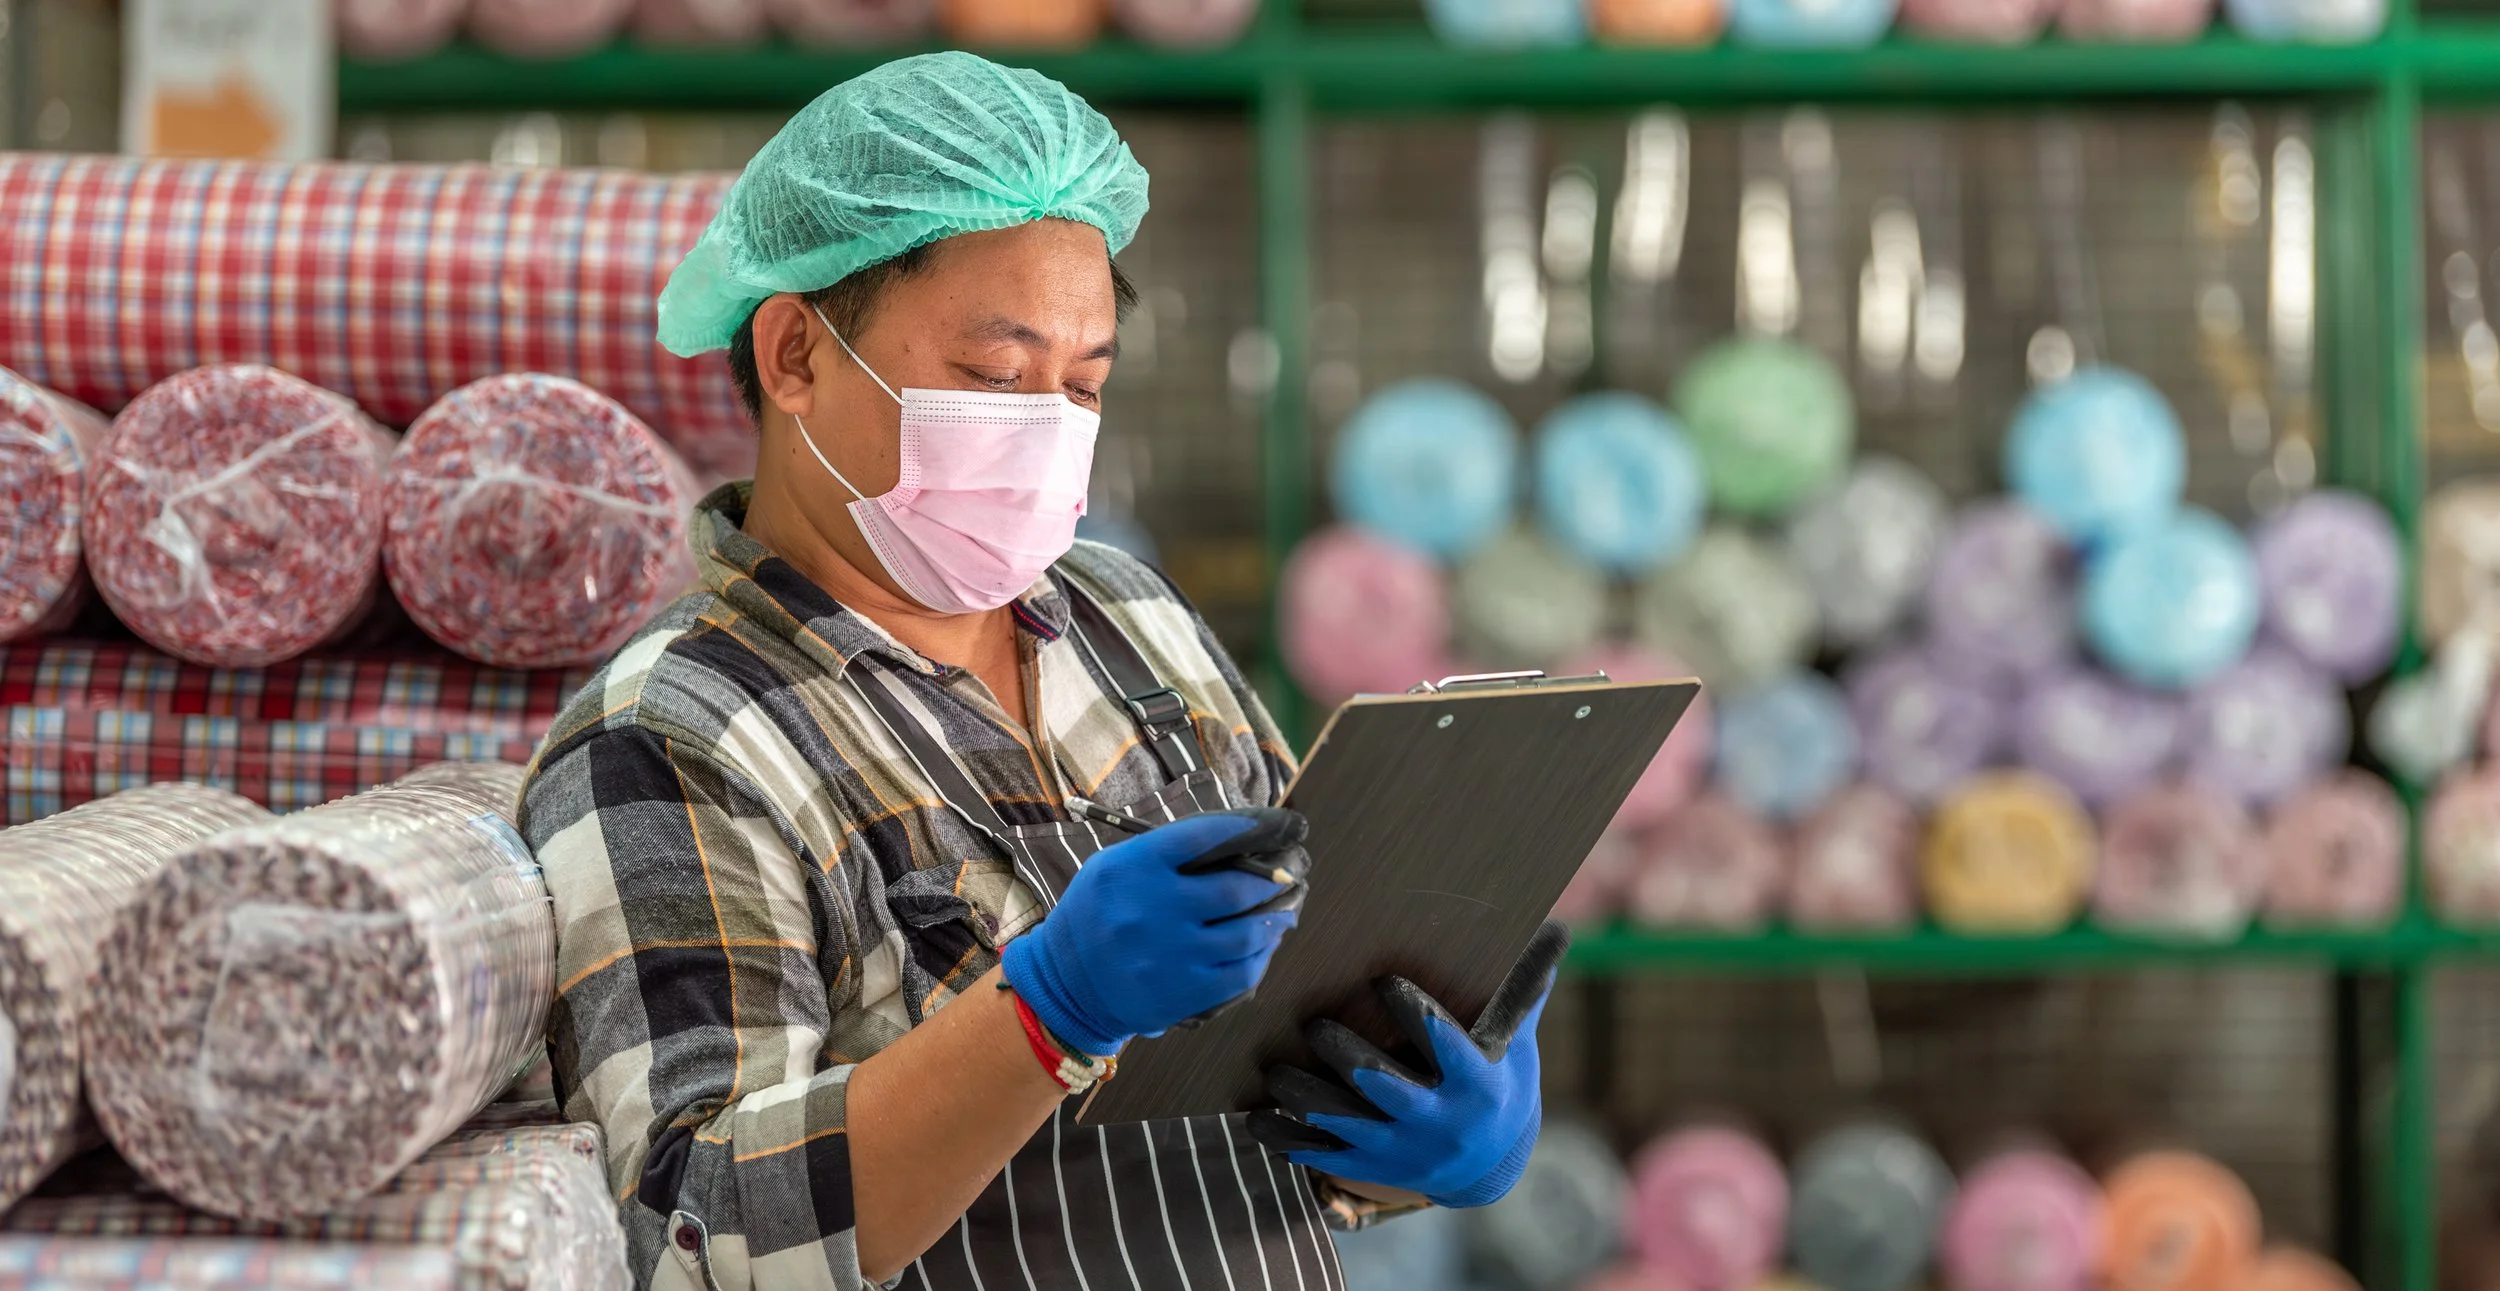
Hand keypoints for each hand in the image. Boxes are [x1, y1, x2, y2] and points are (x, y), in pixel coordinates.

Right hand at [1002, 808, 1308, 1056]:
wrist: (1066, 982)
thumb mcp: (1115, 866)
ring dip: (1276, 919)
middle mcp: (1154, 908)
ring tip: (1287, 910)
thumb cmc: (1097, 915)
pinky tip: (1266, 944)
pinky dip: (1263, 955)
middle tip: (1293, 875)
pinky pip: (1242, 972)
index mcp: (1135, 866)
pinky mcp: (1184, 991)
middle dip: (1274, 881)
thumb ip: (1166, 852)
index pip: (1205, 835)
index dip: (1250, 828)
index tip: (1278, 828)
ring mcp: (1172, 954)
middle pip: (1237, 889)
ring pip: (1248, 933)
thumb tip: (1235, 842)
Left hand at [1246, 920, 1567, 1208]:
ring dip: (1304, 1097)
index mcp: (1477, 1087)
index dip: (1413, 1013)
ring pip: (1344, 1124)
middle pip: (1382, 1087)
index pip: (1444, 1046)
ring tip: (1274, 1069)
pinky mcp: (1373, 1169)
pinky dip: (1287, 1139)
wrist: (1490, 1168)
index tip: (1383, 979)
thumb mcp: (1519, 1045)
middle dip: (1344, 1054)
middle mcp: (1439, 1124)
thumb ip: (1523, 992)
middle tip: (1313, 1023)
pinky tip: (1257, 1116)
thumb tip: (1556, 927)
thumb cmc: (1501, 1085)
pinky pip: (1322, 1157)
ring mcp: (1402, 1152)